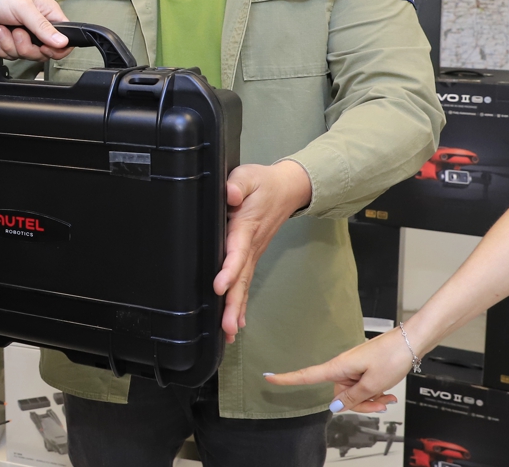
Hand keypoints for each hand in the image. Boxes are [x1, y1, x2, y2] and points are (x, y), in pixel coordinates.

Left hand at [0, 0, 72, 61]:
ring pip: (25, 55)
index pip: (64, 41)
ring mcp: (27, 36)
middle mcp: (41, 28)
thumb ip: (43, 26)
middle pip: (42, 53)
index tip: (43, 48)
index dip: (56, 50)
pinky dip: (2, 48)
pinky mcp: (13, 42)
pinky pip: (11, 55)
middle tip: (16, 31)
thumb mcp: (25, 8)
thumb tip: (63, 42)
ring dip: (9, 44)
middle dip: (25, 46)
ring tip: (1, 29)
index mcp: (51, 16)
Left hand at [213, 160, 312, 341]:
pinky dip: (241, 304)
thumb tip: (230, 194)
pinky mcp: (253, 257)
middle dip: (233, 303)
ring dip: (236, 309)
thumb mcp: (247, 175)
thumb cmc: (263, 182)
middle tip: (226, 326)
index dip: (229, 269)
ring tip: (228, 332)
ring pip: (244, 286)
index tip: (220, 285)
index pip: (237, 251)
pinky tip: (235, 323)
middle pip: (242, 278)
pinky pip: (246, 284)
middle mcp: (251, 245)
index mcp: (246, 226)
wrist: (288, 189)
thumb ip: (238, 183)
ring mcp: (254, 253)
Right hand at [265, 327, 410, 413]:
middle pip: (340, 394)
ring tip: (388, 398)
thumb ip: (352, 397)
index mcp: (338, 367)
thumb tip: (334, 406)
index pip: (306, 375)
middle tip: (380, 404)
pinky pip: (363, 386)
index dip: (287, 378)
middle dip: (359, 404)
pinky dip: (375, 392)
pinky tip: (388, 393)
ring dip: (370, 399)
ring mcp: (354, 367)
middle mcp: (343, 367)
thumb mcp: (373, 383)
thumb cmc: (391, 356)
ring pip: (354, 393)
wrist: (411, 342)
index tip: (268, 377)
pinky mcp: (364, 367)